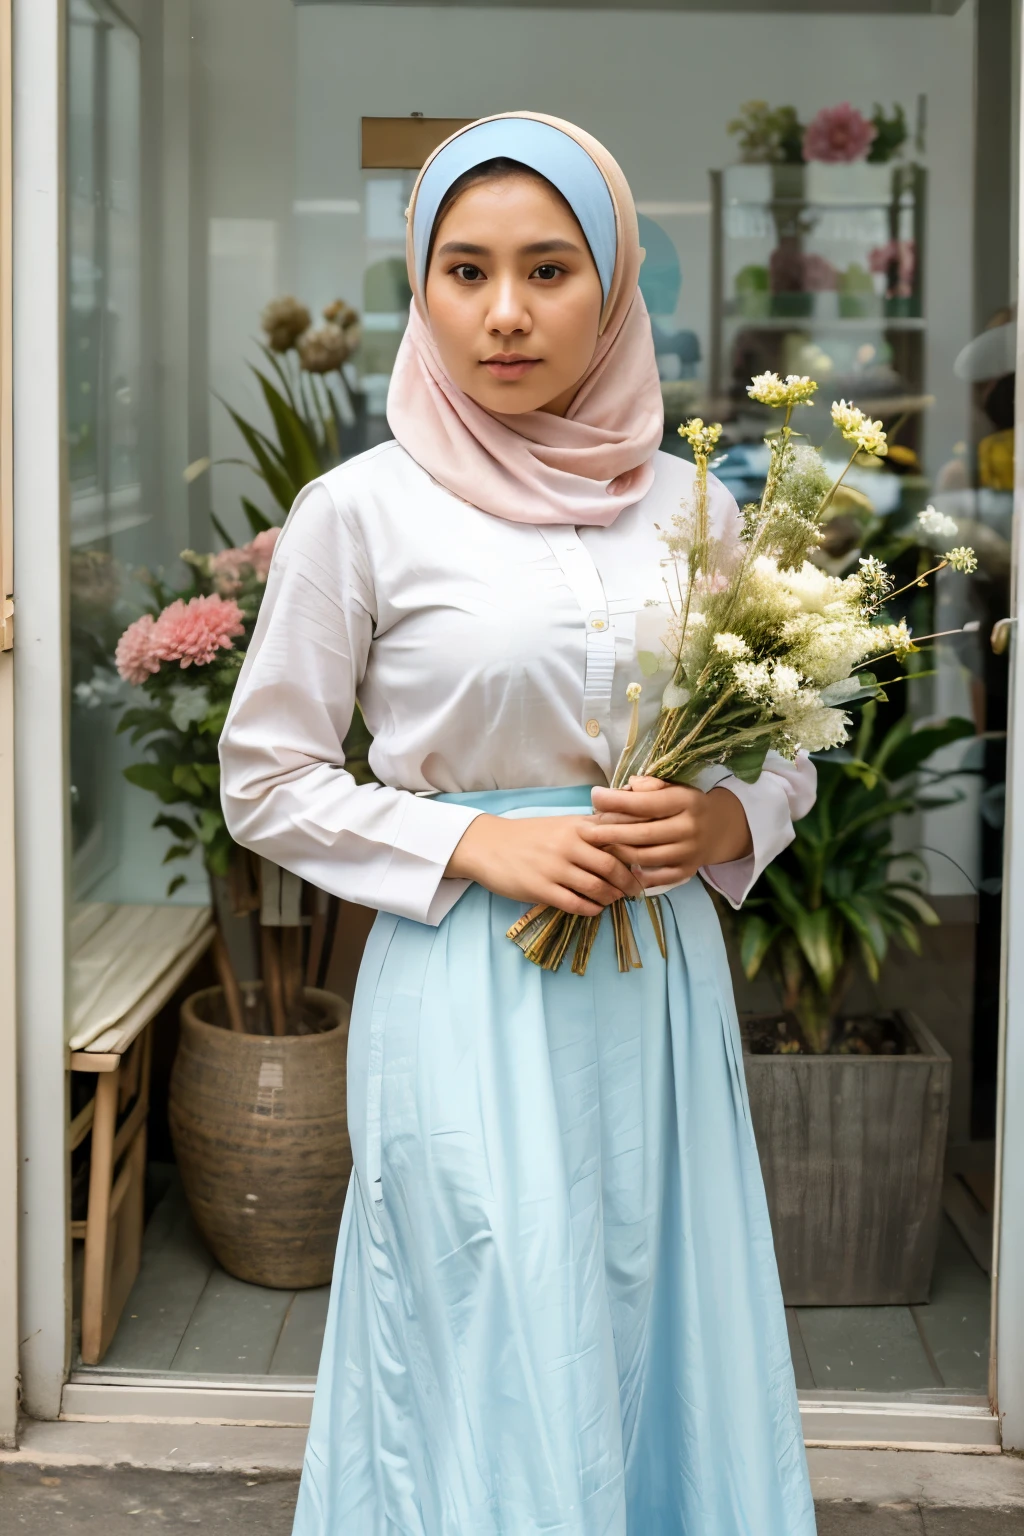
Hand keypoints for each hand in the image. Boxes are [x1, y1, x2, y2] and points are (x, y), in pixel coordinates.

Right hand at [445, 813, 644, 915]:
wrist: (487, 845)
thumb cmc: (528, 835)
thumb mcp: (561, 824)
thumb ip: (590, 829)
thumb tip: (626, 838)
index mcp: (576, 826)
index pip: (617, 838)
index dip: (635, 854)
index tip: (645, 865)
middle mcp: (568, 844)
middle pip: (612, 866)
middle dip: (629, 882)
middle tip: (637, 891)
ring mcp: (554, 867)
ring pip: (596, 887)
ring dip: (611, 898)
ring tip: (615, 900)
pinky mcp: (541, 889)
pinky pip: (576, 904)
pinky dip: (592, 909)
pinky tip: (594, 909)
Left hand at [583, 776, 752, 887]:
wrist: (719, 827)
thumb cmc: (685, 803)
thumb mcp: (674, 787)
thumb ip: (650, 785)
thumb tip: (627, 787)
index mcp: (686, 801)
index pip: (646, 803)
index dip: (617, 800)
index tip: (594, 796)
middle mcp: (689, 828)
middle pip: (642, 834)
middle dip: (609, 832)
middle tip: (585, 829)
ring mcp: (689, 853)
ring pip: (644, 857)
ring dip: (617, 852)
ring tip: (597, 845)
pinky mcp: (686, 871)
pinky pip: (656, 877)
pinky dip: (635, 874)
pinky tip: (617, 866)